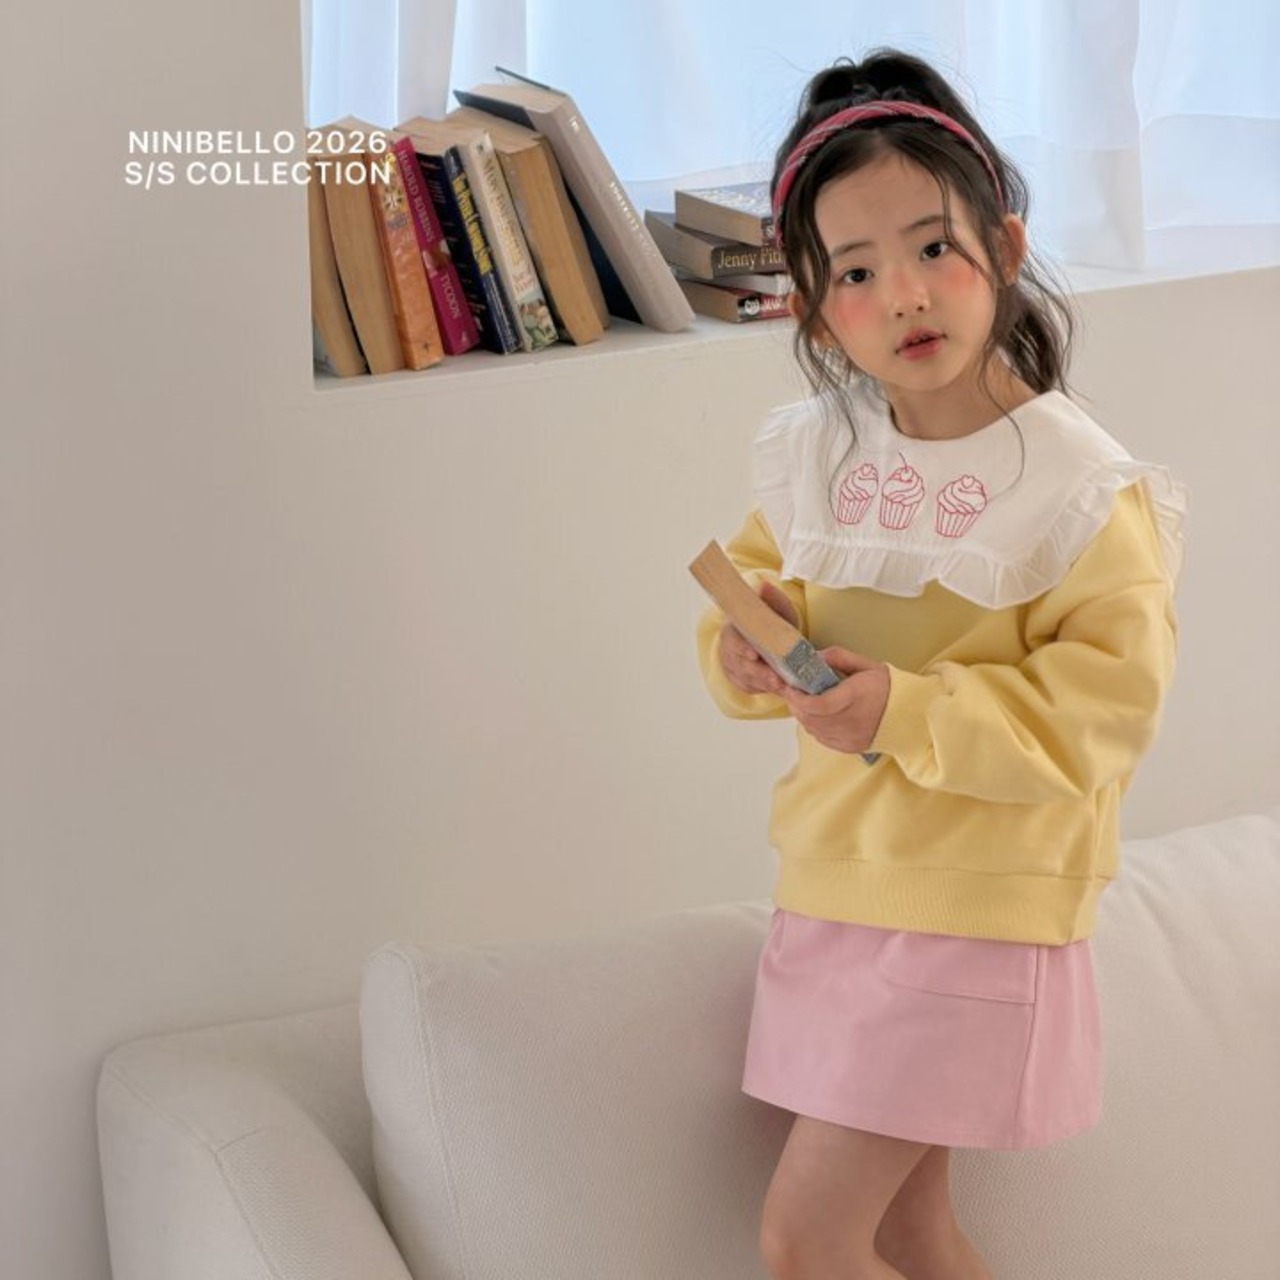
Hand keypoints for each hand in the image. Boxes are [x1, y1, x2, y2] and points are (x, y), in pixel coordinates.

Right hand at [718, 581, 798, 696]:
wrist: (766, 639)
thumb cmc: (769, 623)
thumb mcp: (774, 609)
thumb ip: (771, 599)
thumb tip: (764, 585)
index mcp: (733, 630)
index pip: (732, 640)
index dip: (741, 648)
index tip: (754, 654)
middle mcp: (730, 652)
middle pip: (742, 665)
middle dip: (760, 674)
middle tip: (777, 680)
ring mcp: (735, 669)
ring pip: (749, 680)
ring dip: (767, 685)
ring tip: (785, 687)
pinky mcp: (744, 683)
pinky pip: (755, 689)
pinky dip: (768, 691)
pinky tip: (782, 691)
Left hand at [781, 647, 889, 754]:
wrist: (909, 713)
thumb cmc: (887, 687)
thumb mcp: (865, 664)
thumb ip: (838, 657)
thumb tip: (814, 657)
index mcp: (856, 696)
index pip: (818, 704)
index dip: (798, 698)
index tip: (790, 688)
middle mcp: (853, 720)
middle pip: (811, 718)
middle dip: (795, 705)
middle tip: (792, 693)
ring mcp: (851, 737)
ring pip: (813, 730)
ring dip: (803, 716)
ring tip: (804, 703)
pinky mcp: (851, 747)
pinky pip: (822, 739)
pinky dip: (814, 727)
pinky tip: (819, 716)